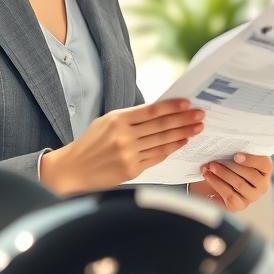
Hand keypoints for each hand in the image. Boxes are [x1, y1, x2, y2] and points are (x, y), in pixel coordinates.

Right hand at [40, 99, 203, 194]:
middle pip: (161, 126)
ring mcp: (128, 153)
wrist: (73, 168)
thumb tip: (160, 112)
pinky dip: (171, 149)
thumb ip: (131, 118)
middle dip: (184, 120)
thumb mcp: (106, 122)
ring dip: (182, 134)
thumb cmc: (91, 143)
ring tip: (196, 128)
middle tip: (200, 115)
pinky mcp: (131, 169)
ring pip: (162, 141)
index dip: (172, 107)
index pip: (151, 111)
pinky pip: (157, 157)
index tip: (188, 103)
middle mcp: (123, 136)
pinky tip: (182, 143)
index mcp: (117, 119)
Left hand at [188, 153, 271, 210]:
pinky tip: (208, 176)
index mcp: (264, 169)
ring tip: (209, 167)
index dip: (252, 160)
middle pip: (251, 175)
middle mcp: (262, 185)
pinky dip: (217, 184)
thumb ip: (234, 148)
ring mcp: (252, 196)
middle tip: (215, 160)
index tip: (236, 155)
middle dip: (231, 166)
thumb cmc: (226, 163)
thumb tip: (223, 141)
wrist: (214, 181)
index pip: (265, 164)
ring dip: (222, 174)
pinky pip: (230, 195)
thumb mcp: (231, 154)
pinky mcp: (240, 205)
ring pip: (240, 184)